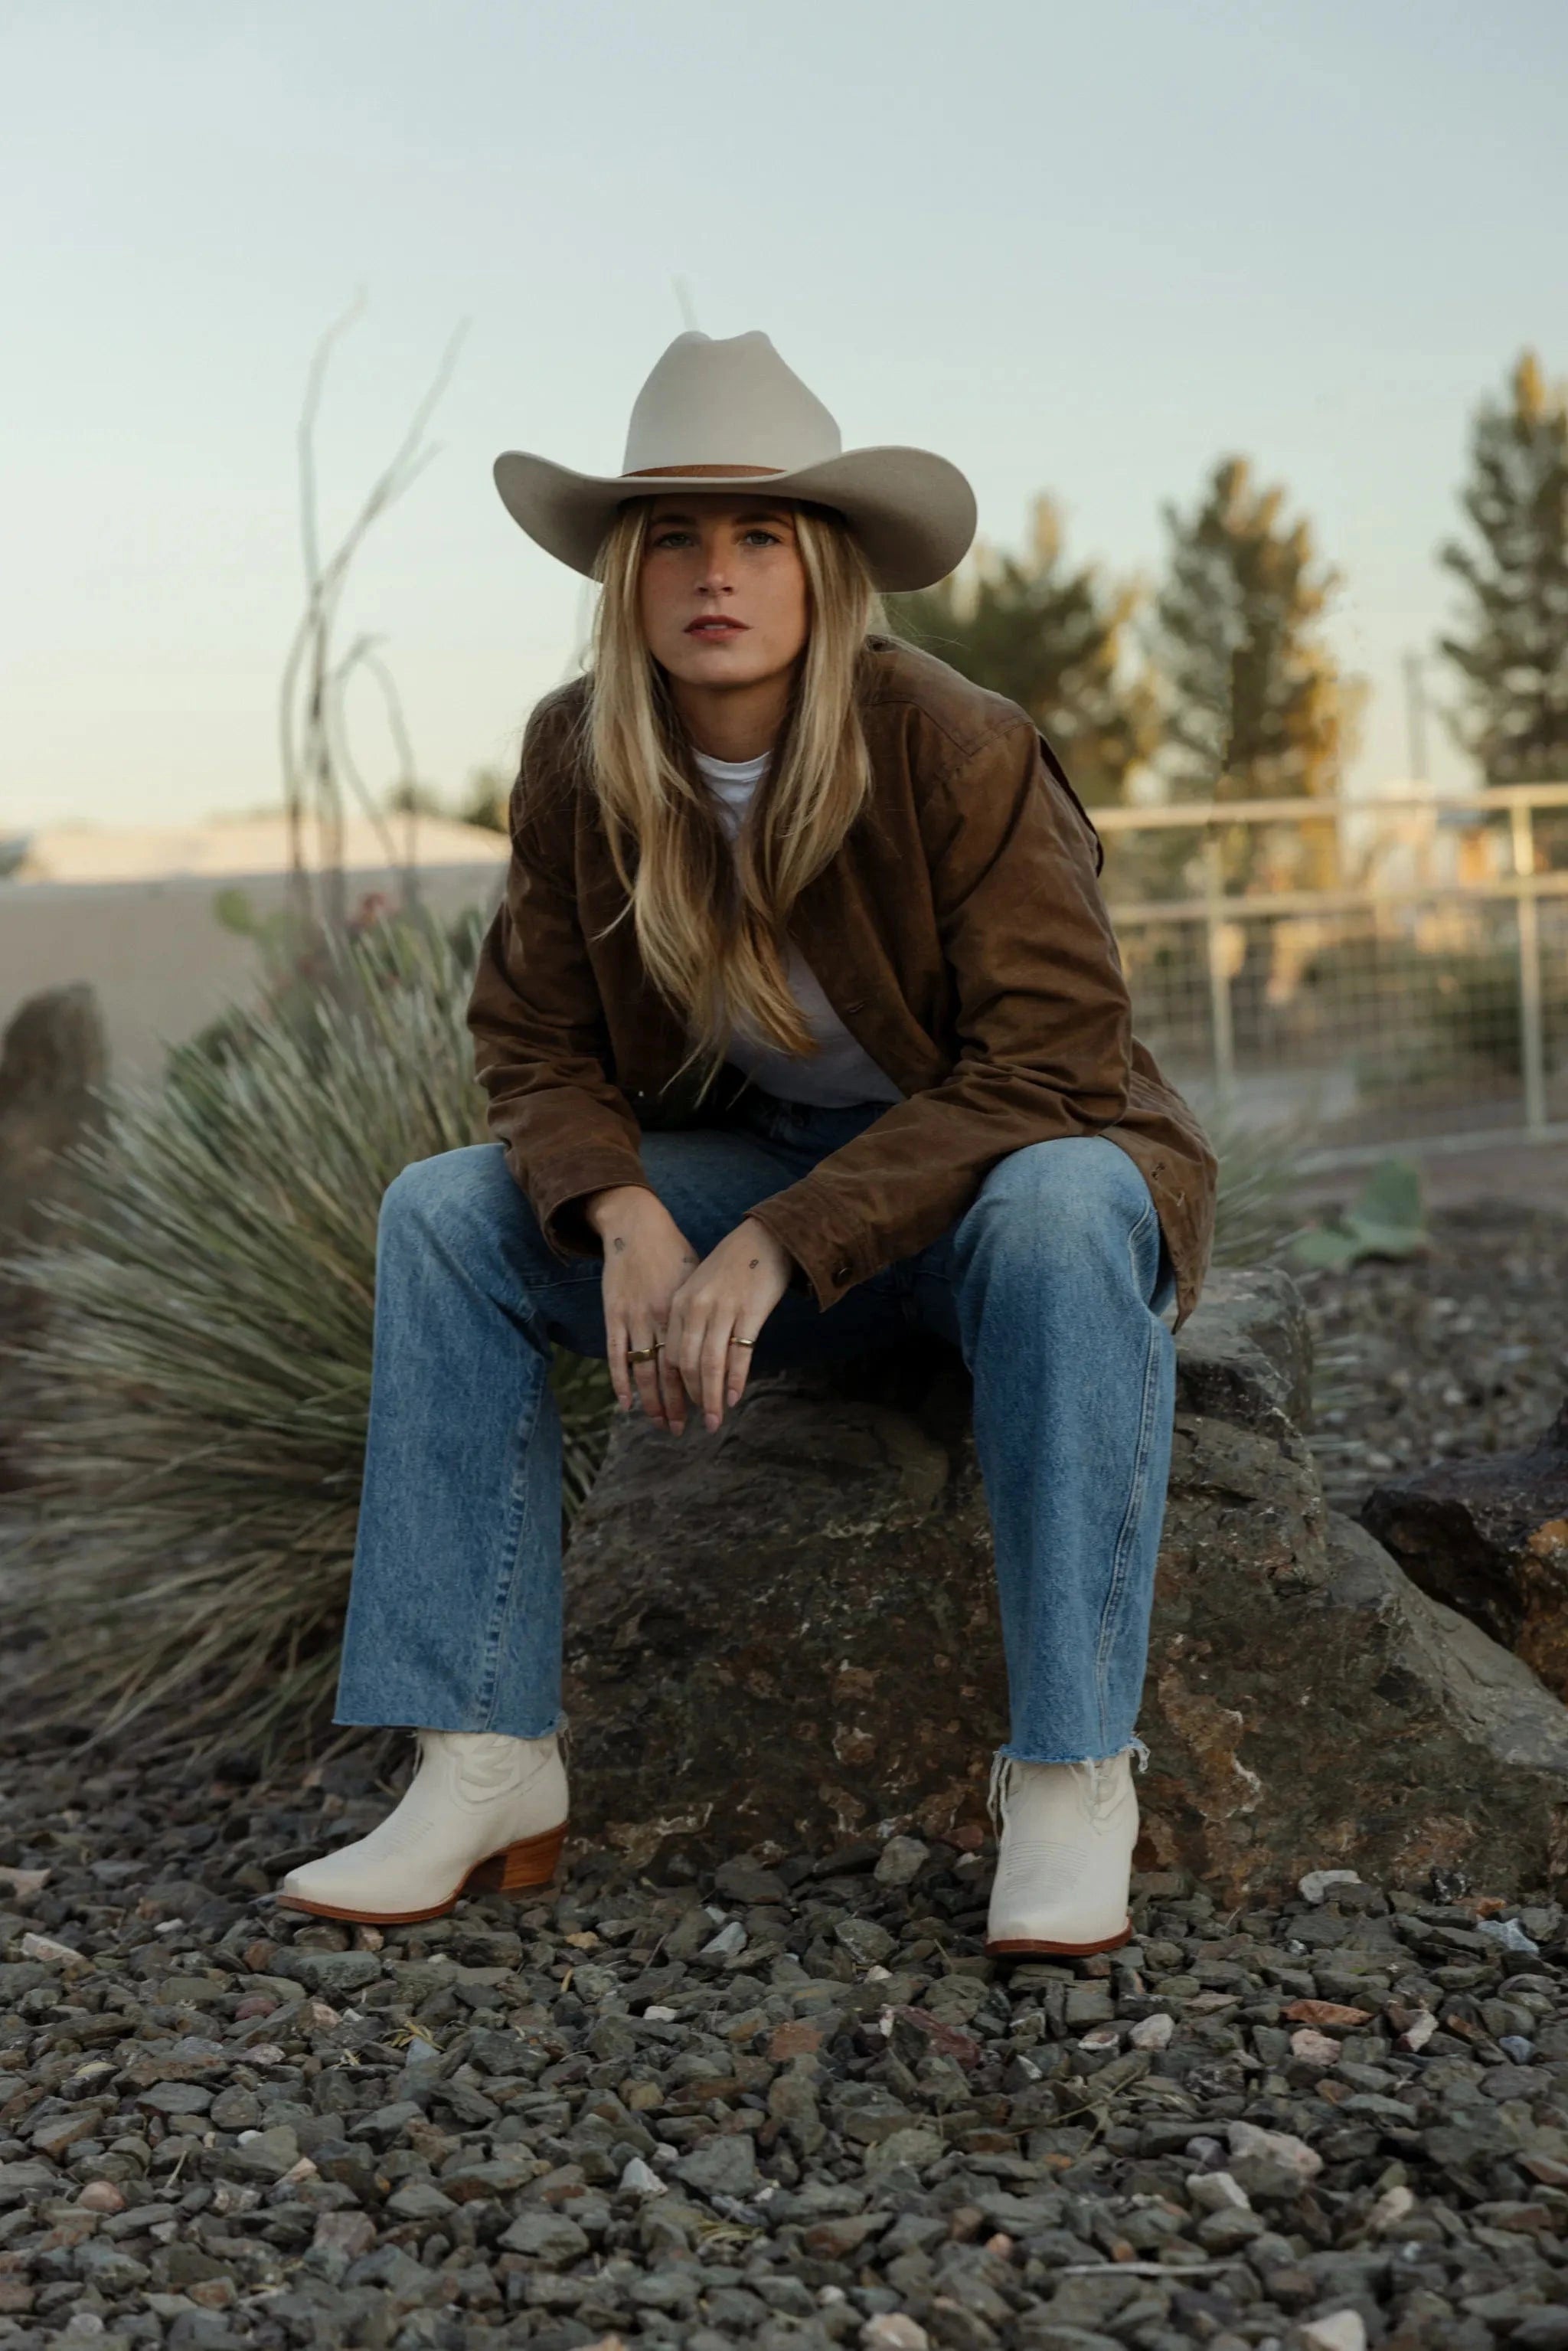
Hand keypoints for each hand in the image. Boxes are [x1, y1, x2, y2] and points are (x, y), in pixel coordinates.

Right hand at [587, 1185, 701, 1433]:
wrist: (637, 1225)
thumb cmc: (673, 1251)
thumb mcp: (697, 1279)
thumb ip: (704, 1311)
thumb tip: (723, 1338)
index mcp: (687, 1310)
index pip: (698, 1360)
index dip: (704, 1389)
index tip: (711, 1411)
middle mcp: (662, 1318)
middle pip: (672, 1373)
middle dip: (678, 1405)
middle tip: (682, 1430)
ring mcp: (635, 1317)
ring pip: (645, 1370)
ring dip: (652, 1402)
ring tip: (660, 1423)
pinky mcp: (614, 1314)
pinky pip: (616, 1355)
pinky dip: (620, 1381)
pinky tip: (627, 1403)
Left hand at [664, 1216, 793, 1434]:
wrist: (765, 1237)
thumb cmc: (733, 1266)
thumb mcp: (701, 1288)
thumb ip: (692, 1320)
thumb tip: (691, 1361)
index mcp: (680, 1303)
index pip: (671, 1355)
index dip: (675, 1386)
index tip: (682, 1407)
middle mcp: (696, 1308)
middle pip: (688, 1365)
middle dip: (691, 1399)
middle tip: (697, 1423)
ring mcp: (722, 1310)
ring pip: (710, 1365)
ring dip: (711, 1397)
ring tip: (715, 1420)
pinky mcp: (749, 1313)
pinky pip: (738, 1354)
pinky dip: (734, 1379)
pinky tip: (733, 1397)